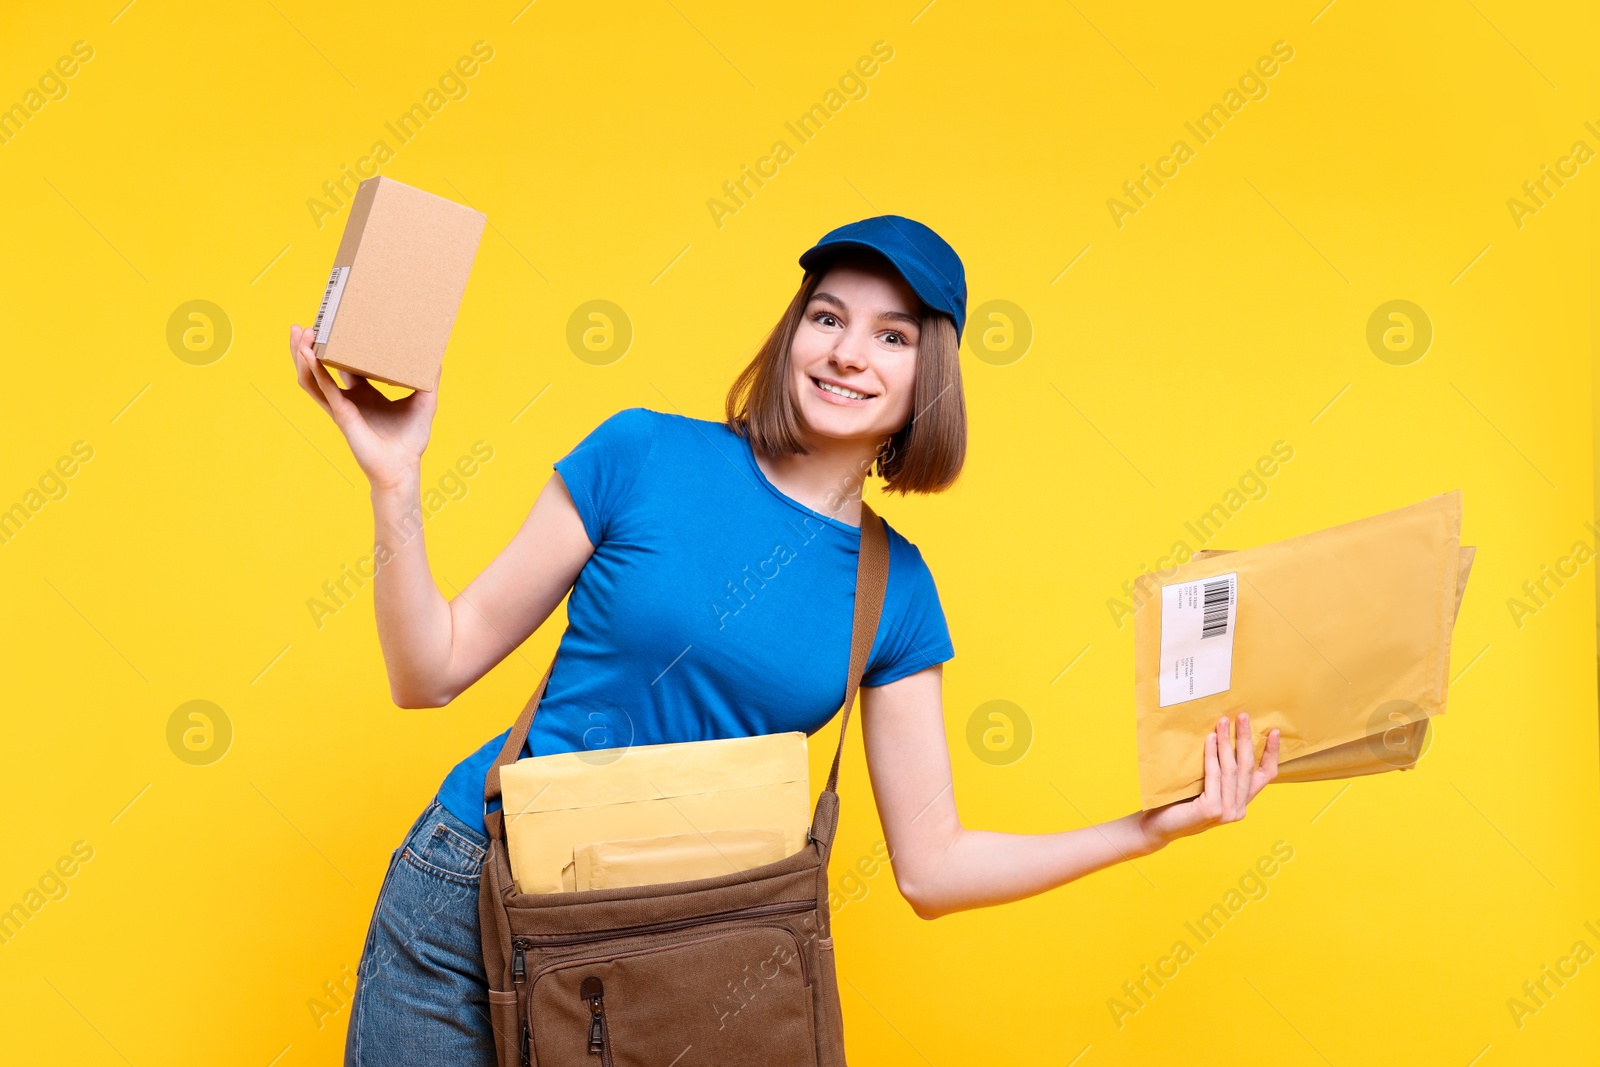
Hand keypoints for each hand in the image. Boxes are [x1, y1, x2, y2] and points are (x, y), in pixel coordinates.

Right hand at [289, 322, 437, 490]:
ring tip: (300, 334)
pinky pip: (323, 390)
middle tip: (305, 325)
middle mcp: (348, 397)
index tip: (333, 324)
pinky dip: (315, 372)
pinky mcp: (342, 414)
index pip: (344, 364)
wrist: (403, 467)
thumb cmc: (410, 439)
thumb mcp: (424, 401)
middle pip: (319, 368)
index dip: (336, 346)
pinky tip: (309, 355)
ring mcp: (341, 406)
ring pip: (311, 378)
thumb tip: (437, 356)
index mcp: (364, 393)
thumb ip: (429, 379)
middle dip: (308, 347)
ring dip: (302, 356)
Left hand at [1137, 713, 1279, 850]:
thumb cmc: (1179, 803)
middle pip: (1247, 767)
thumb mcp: (1207, 786)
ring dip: (1228, 742)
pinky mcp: (1212, 810)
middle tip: (1243, 716)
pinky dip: (1212, 755)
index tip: (1274, 731)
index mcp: (1241, 803)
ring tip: (1224, 721)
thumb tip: (1225, 734)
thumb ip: (1221, 774)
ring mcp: (1227, 812)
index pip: (1265, 776)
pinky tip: (1211, 738)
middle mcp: (1238, 809)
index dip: (1272, 754)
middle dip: (1246, 739)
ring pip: (1231, 769)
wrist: (1158, 826)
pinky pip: (1214, 775)